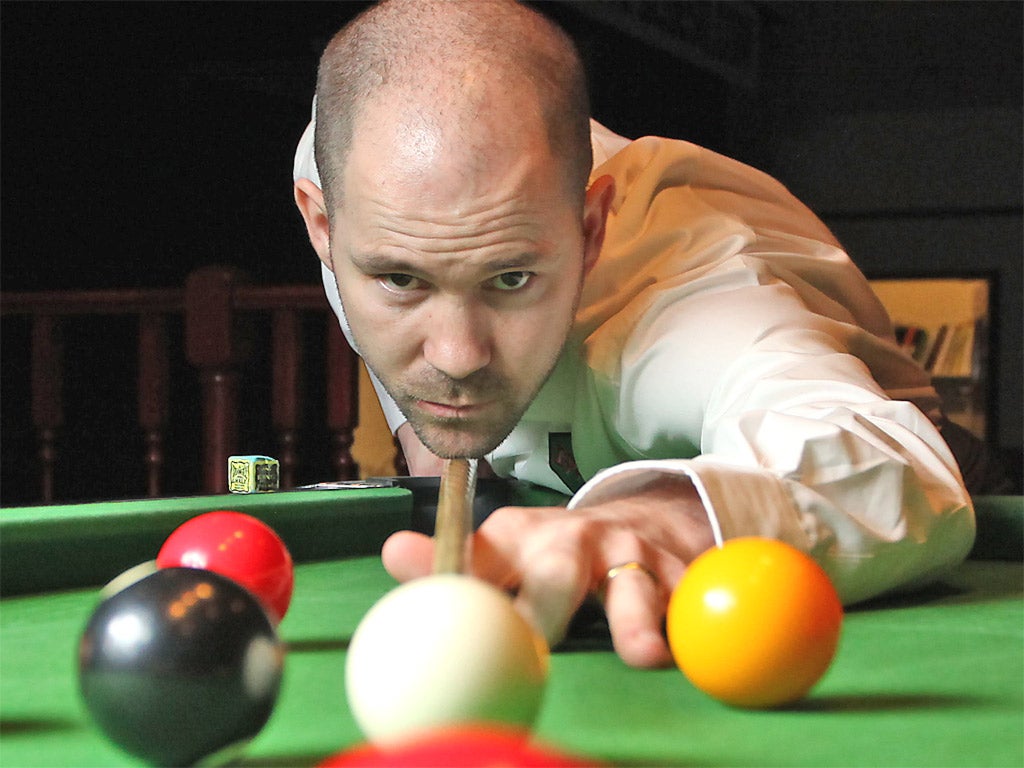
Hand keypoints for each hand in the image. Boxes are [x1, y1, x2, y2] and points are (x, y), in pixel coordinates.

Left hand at [381, 474, 714, 667]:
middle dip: (544, 607)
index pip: (478, 554)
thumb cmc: (559, 554)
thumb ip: (455, 561)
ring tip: (641, 652)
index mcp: (520, 536)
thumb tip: (392, 553)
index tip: (412, 568)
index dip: (451, 569)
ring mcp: (629, 560)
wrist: (644, 522)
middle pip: (555, 571)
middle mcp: (574, 543)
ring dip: (635, 621)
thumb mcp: (505, 553)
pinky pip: (683, 606)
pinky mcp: (677, 578)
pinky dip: (685, 630)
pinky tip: (683, 653)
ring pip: (632, 590)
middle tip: (531, 642)